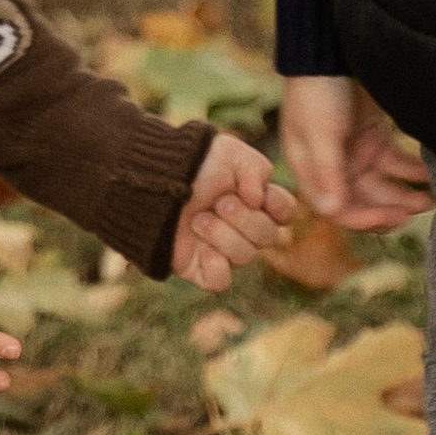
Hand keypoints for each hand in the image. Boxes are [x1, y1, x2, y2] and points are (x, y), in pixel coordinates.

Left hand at [173, 129, 293, 288]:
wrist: (152, 177)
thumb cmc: (193, 162)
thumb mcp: (230, 153)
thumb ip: (256, 169)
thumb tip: (259, 200)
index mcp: (255, 200)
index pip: (284, 212)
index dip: (280, 207)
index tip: (262, 197)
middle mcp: (243, 227)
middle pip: (268, 237)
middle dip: (245, 219)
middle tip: (219, 203)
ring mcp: (222, 248)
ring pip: (245, 256)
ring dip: (222, 235)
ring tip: (198, 219)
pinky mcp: (199, 267)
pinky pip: (220, 281)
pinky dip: (216, 267)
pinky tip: (204, 251)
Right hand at [280, 75, 431, 228]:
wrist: (330, 45)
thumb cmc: (317, 87)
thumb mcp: (320, 130)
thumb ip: (327, 170)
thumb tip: (331, 211)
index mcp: (311, 169)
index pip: (337, 209)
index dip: (365, 218)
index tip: (395, 217)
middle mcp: (333, 165)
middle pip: (364, 201)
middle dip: (392, 209)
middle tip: (420, 207)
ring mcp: (356, 151)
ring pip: (384, 186)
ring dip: (407, 194)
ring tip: (434, 196)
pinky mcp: (375, 135)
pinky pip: (397, 163)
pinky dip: (414, 170)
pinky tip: (433, 173)